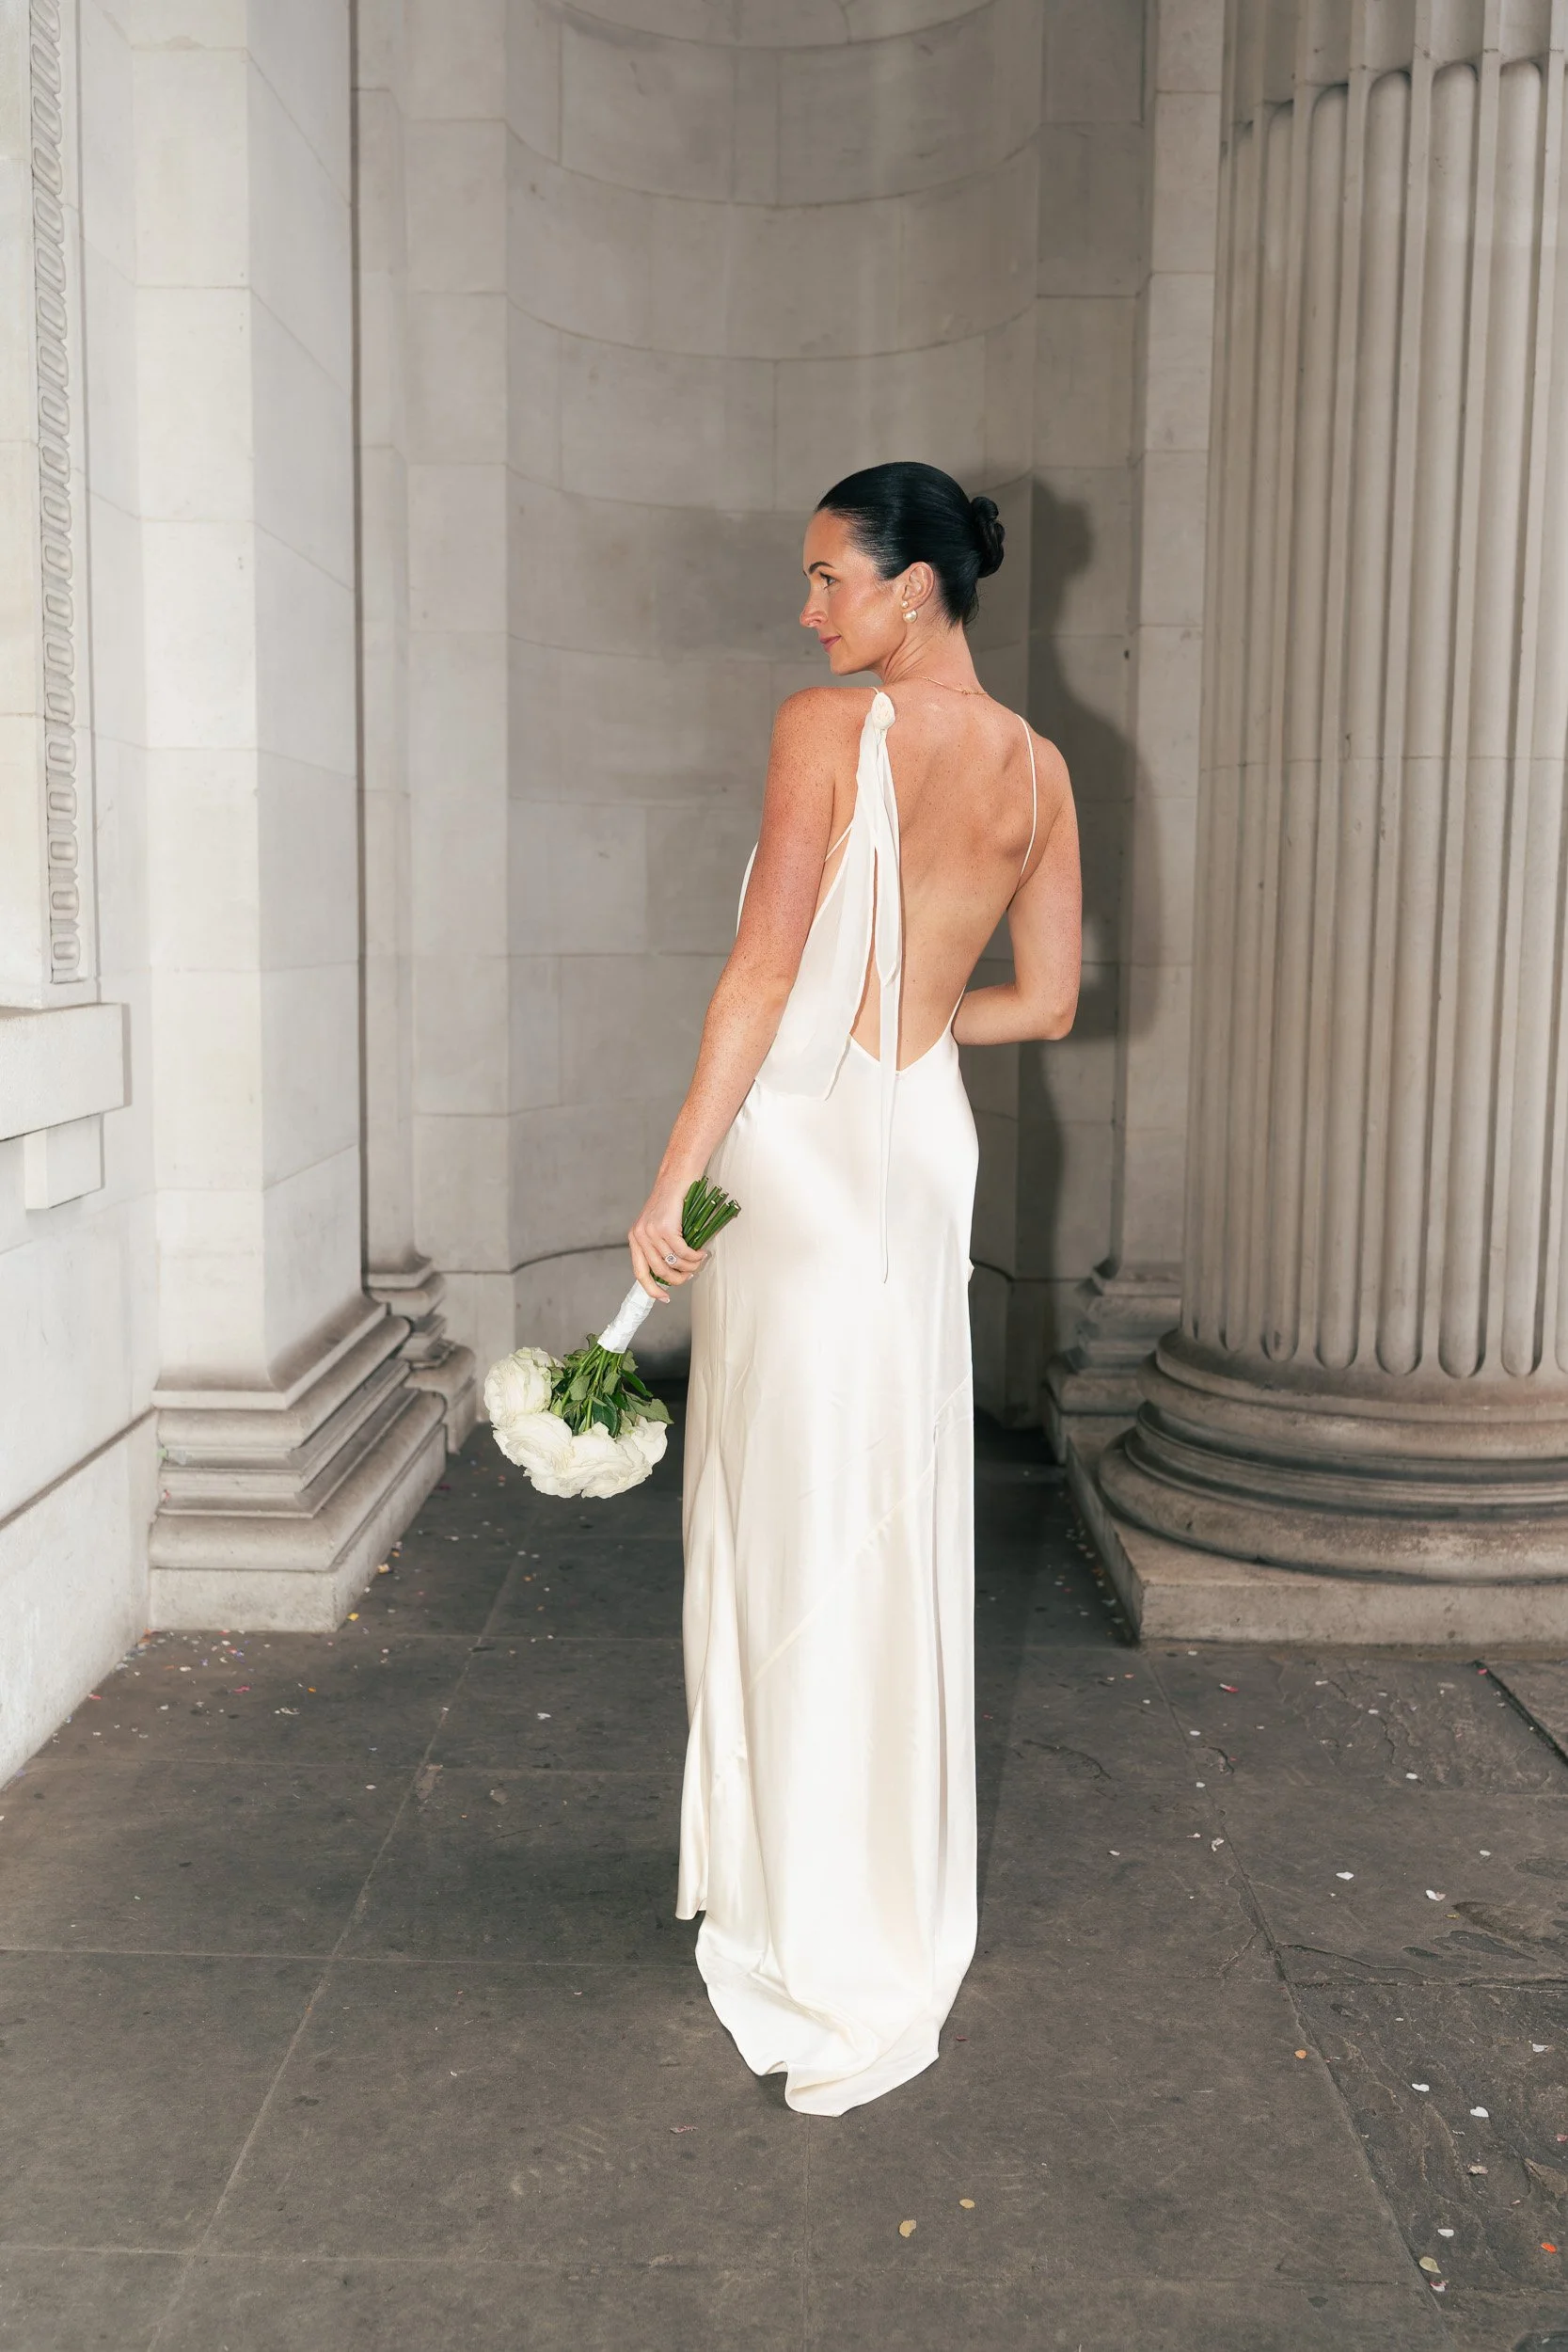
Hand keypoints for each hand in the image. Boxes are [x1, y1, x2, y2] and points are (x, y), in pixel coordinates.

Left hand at [628, 1175, 705, 1302]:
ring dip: (689, 1267)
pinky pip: (682, 1251)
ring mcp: (651, 1231)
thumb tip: (672, 1270)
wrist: (677, 1176)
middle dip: (678, 1279)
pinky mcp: (665, 1226)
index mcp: (635, 1237)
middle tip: (690, 1276)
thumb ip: (659, 1245)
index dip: (652, 1288)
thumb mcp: (659, 1224)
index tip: (664, 1298)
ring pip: (672, 1262)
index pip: (640, 1272)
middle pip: (659, 1271)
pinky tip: (701, 1253)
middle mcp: (639, 1235)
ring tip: (699, 1262)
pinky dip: (694, 1256)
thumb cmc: (673, 1201)